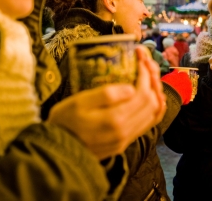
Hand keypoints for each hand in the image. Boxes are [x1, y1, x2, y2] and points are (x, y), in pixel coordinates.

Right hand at [48, 50, 165, 159]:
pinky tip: (148, 97)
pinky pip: (147, 124)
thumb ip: (106, 94)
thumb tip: (131, 88)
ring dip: (155, 93)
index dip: (145, 74)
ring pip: (153, 114)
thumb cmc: (64, 121)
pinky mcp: (124, 143)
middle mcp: (125, 131)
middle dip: (152, 80)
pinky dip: (152, 108)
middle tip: (145, 64)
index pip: (143, 93)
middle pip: (152, 102)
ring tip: (148, 77)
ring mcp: (126, 139)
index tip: (140, 60)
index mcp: (115, 119)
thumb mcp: (79, 102)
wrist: (57, 151)